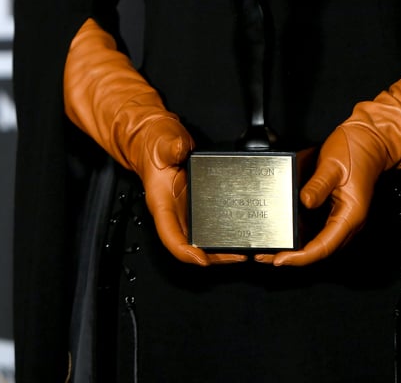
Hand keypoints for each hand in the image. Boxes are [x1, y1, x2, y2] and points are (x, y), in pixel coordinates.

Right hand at [137, 124, 246, 266]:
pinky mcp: (198, 204)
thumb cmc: (157, 146)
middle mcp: (174, 212)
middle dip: (212, 257)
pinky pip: (209, 225)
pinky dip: (223, 234)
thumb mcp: (164, 143)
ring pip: (201, 240)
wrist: (157, 142)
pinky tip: (239, 234)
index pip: (171, 237)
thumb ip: (172, 147)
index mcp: (162, 204)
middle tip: (237, 257)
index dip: (186, 252)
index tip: (202, 259)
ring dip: (219, 250)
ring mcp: (186, 210)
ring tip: (242, 252)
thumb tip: (180, 149)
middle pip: (190, 246)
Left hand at [255, 120, 386, 265]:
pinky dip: (301, 236)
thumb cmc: (356, 150)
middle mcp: (348, 222)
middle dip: (293, 257)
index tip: (280, 260)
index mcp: (350, 215)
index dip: (300, 257)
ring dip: (296, 249)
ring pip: (318, 243)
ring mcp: (342, 218)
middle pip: (319, 250)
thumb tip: (304, 202)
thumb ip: (318, 184)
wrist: (369, 141)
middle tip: (266, 256)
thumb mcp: (332, 164)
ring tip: (271, 248)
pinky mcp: (336, 211)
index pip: (323, 247)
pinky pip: (318, 231)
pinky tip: (286, 233)